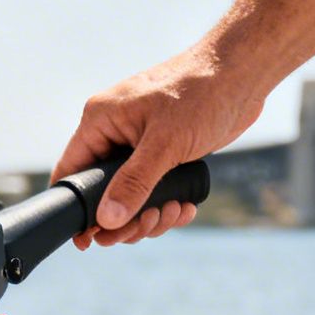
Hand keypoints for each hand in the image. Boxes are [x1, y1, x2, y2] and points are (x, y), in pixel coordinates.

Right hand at [52, 46, 263, 246]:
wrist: (242, 74)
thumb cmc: (201, 93)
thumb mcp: (165, 143)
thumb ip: (134, 183)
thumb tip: (107, 220)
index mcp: (101, 120)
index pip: (72, 171)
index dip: (76, 209)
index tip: (87, 241)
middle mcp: (114, 132)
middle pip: (101, 193)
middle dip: (124, 218)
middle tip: (146, 227)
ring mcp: (138, 144)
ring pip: (129, 197)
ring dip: (149, 215)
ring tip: (174, 212)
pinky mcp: (163, 152)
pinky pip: (152, 190)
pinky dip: (166, 205)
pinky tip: (184, 207)